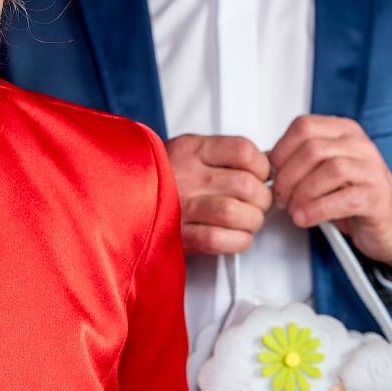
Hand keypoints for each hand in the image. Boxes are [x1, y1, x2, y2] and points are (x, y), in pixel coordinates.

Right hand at [165, 133, 272, 255]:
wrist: (120, 195)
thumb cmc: (166, 174)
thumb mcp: (191, 150)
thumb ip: (226, 155)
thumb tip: (271, 164)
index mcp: (192, 149)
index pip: (244, 151)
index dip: (263, 167)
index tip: (262, 176)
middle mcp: (186, 174)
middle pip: (246, 185)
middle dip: (263, 200)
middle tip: (259, 204)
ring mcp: (180, 206)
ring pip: (234, 213)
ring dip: (252, 221)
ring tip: (249, 221)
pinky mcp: (178, 236)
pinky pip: (218, 240)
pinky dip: (238, 241)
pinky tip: (238, 237)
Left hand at [268, 115, 391, 267]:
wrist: (389, 223)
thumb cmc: (354, 195)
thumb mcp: (323, 172)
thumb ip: (297, 162)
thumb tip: (264, 162)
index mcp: (343, 132)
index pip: (304, 127)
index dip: (281, 150)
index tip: (272, 172)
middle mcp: (359, 145)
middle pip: (313, 149)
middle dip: (288, 176)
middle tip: (280, 196)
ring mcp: (371, 169)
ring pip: (330, 170)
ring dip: (302, 193)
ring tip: (293, 208)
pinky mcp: (377, 196)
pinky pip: (344, 198)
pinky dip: (318, 210)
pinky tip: (306, 218)